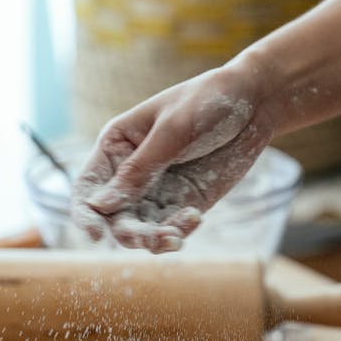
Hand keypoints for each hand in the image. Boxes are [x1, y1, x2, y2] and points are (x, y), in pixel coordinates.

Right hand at [71, 64, 276, 252]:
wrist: (255, 101)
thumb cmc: (208, 101)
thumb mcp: (172, 131)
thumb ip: (139, 169)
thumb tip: (100, 205)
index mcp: (116, 146)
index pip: (88, 186)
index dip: (85, 215)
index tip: (97, 236)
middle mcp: (130, 172)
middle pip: (113, 217)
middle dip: (129, 233)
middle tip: (156, 237)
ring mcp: (157, 190)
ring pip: (141, 229)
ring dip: (154, 239)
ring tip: (177, 237)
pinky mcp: (184, 202)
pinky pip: (170, 228)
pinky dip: (179, 231)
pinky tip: (196, 218)